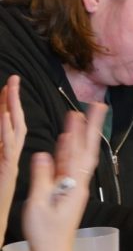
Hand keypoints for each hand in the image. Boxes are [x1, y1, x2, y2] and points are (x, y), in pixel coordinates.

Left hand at [0, 75, 27, 241]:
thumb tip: (0, 138)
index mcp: (5, 157)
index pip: (8, 126)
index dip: (7, 105)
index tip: (7, 87)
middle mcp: (9, 157)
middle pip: (14, 123)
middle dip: (12, 100)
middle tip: (14, 79)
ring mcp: (8, 163)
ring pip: (12, 131)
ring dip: (11, 109)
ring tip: (10, 89)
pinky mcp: (4, 170)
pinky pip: (6, 147)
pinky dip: (4, 130)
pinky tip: (3, 116)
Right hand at [22, 102, 105, 250]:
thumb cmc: (46, 231)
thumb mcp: (39, 204)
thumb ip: (41, 177)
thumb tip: (42, 153)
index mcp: (75, 184)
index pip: (81, 151)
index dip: (84, 131)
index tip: (88, 111)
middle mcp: (79, 182)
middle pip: (86, 149)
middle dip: (90, 127)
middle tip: (97, 106)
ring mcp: (73, 186)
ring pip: (77, 156)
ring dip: (78, 136)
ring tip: (78, 116)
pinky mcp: (66, 191)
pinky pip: (68, 167)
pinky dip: (67, 152)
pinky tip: (65, 141)